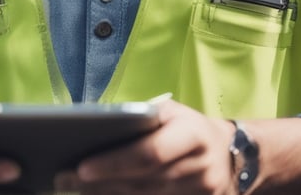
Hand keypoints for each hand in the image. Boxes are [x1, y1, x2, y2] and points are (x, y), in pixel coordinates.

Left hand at [54, 100, 235, 194]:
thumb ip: (143, 120)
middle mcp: (200, 167)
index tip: (82, 166)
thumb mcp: (173, 114)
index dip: (116, 162)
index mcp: (193, 134)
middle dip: (101, 182)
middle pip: (144, 182)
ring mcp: (202, 193)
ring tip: (76, 188)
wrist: (235, 156)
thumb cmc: (190, 128)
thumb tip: (96, 126)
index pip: (151, 152)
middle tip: (65, 178)